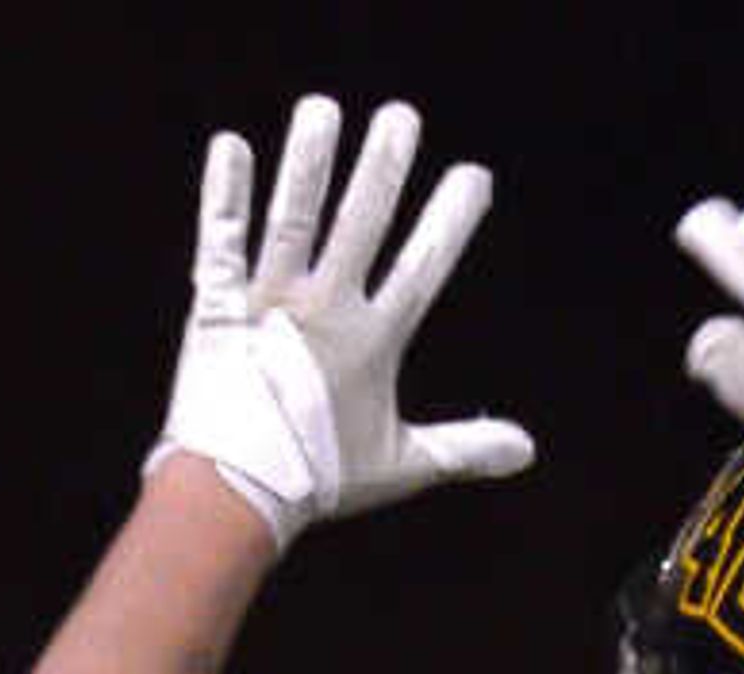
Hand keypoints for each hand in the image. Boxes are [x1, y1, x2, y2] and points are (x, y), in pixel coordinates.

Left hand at [152, 95, 535, 547]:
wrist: (233, 495)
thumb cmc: (317, 481)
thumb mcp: (400, 465)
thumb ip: (464, 448)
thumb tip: (526, 450)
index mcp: (372, 341)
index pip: (423, 266)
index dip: (451, 219)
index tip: (474, 175)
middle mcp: (325, 310)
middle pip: (361, 224)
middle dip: (383, 167)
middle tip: (401, 116)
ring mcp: (269, 305)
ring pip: (294, 220)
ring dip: (309, 163)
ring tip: (322, 109)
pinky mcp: (217, 309)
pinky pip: (220, 242)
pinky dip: (225, 195)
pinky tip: (230, 146)